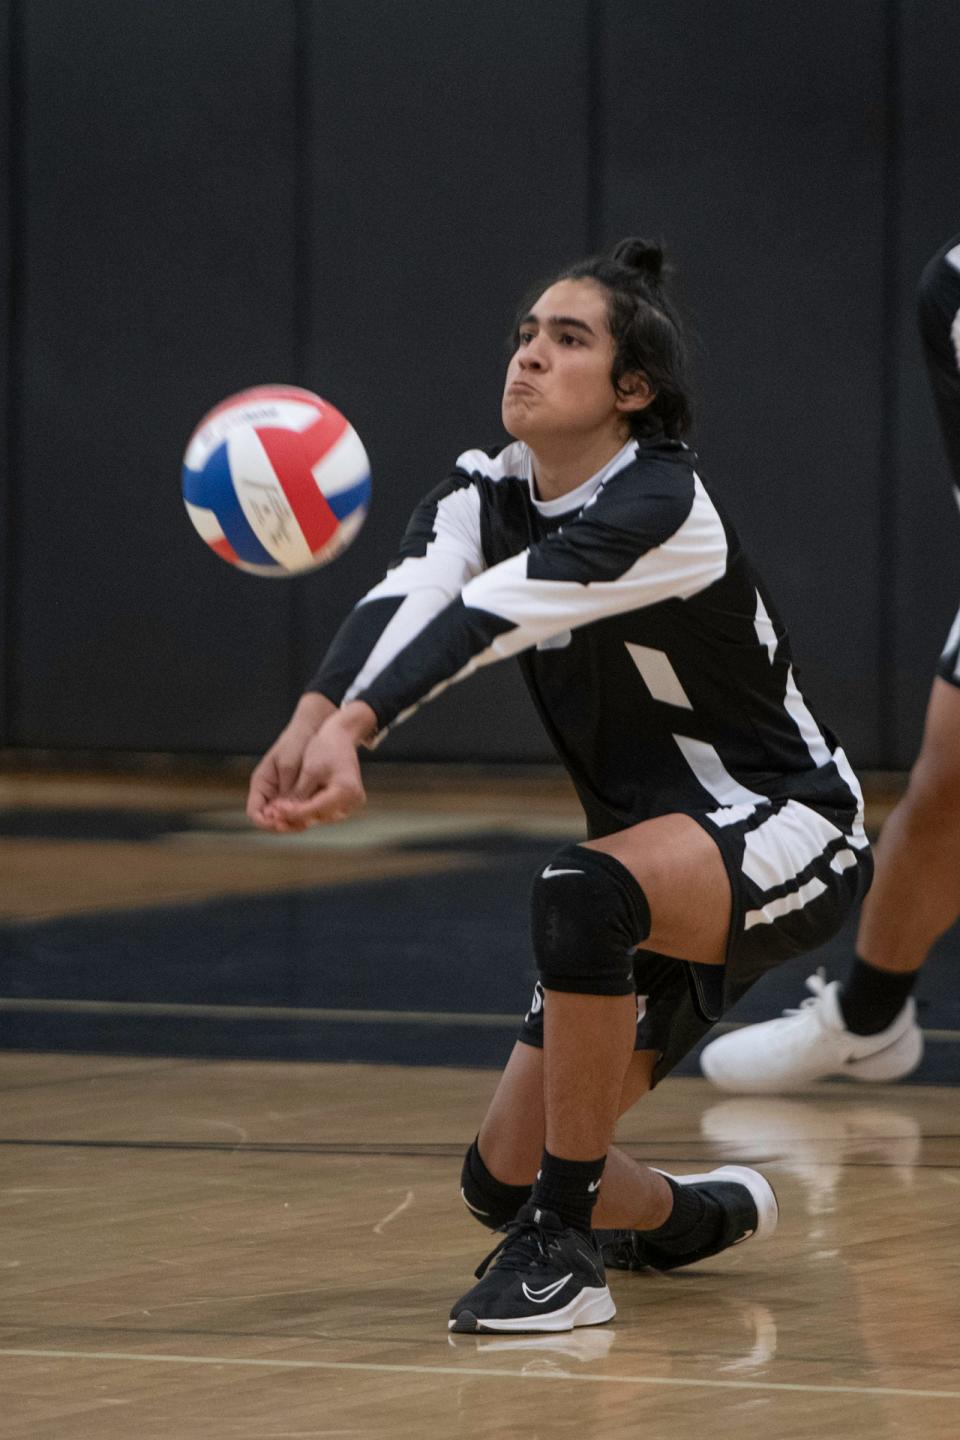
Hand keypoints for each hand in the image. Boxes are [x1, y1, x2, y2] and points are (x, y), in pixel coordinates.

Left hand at [256, 702, 377, 830]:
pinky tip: (293, 809)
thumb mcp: (309, 771)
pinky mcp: (348, 803)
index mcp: (345, 790)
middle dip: (294, 817)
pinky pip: (326, 812)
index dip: (292, 813)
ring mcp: (352, 803)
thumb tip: (282, 815)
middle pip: (317, 816)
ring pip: (320, 817)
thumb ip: (298, 795)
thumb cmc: (325, 748)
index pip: (313, 809)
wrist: (341, 737)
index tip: (273, 812)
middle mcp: (352, 800)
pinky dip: (310, 811)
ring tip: (279, 812)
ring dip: (300, 817)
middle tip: (272, 814)